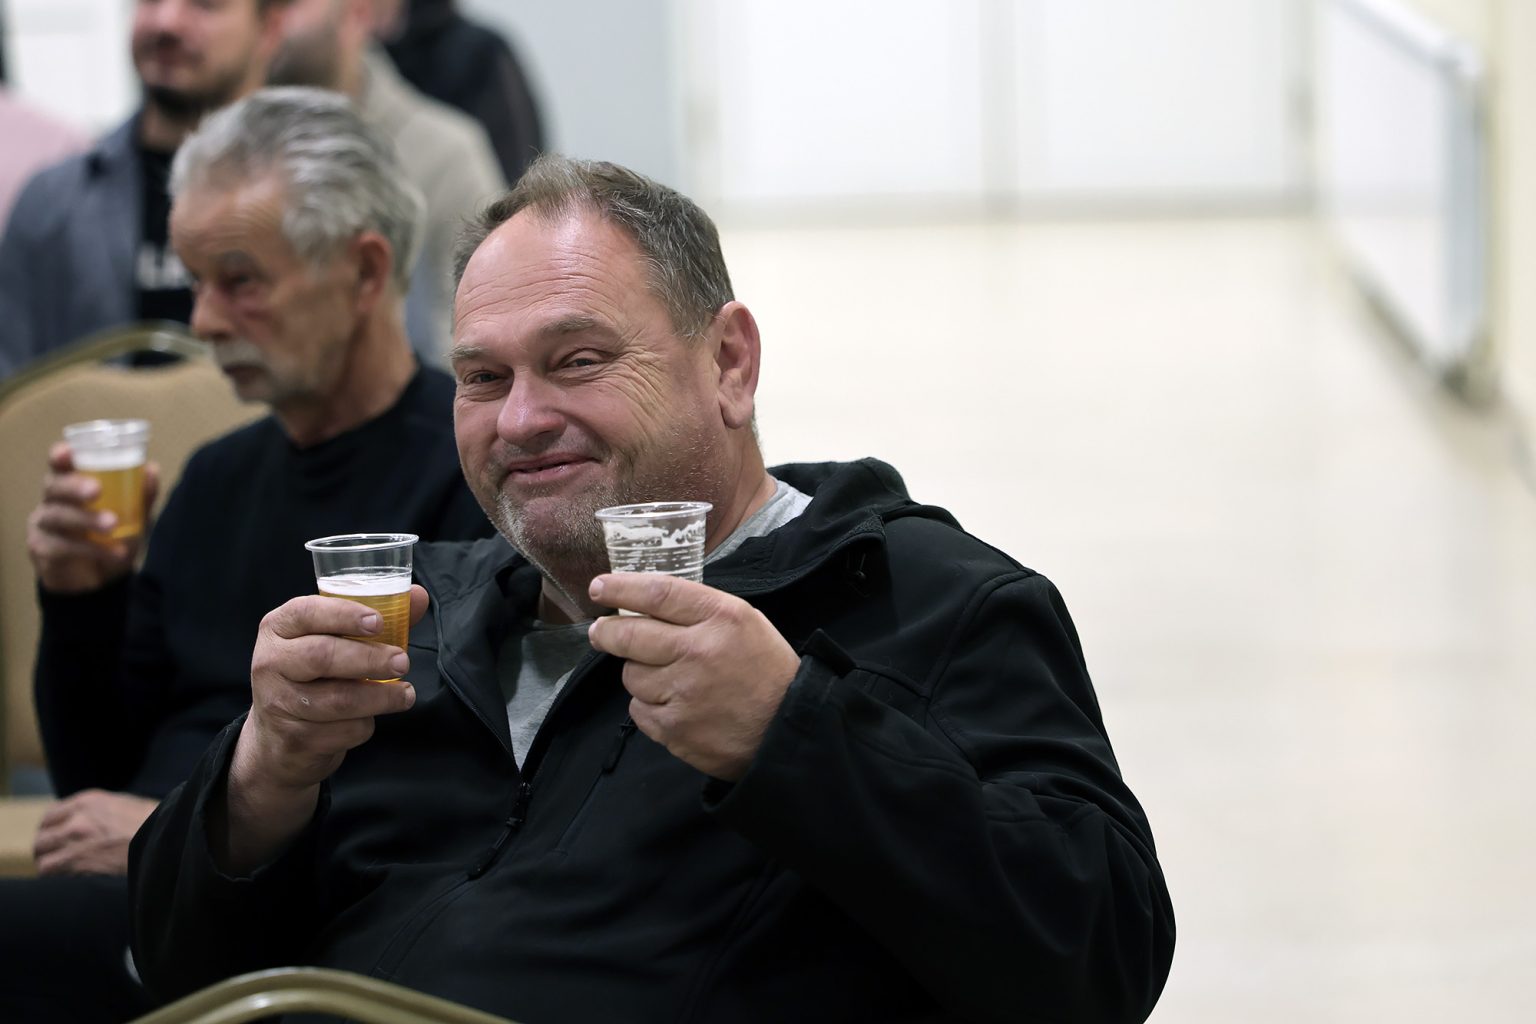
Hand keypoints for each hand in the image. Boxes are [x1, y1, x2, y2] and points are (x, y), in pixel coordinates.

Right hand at [26, 442, 159, 592]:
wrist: (101, 581)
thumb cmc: (112, 538)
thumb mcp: (134, 517)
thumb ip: (141, 495)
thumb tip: (151, 468)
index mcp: (71, 485)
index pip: (59, 465)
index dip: (59, 456)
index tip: (67, 452)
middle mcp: (52, 501)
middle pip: (53, 487)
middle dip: (74, 486)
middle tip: (97, 491)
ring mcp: (43, 525)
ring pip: (58, 516)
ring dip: (87, 520)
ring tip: (113, 525)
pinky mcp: (42, 550)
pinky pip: (63, 547)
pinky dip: (92, 549)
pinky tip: (115, 553)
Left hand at [33, 790, 157, 875]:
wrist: (167, 839)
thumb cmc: (154, 823)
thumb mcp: (124, 805)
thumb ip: (99, 812)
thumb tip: (87, 822)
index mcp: (87, 802)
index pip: (50, 816)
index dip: (51, 830)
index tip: (57, 839)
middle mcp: (76, 820)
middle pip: (41, 840)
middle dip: (48, 851)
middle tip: (59, 860)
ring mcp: (75, 843)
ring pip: (43, 861)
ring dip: (52, 869)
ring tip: (66, 875)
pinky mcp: (78, 865)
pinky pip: (51, 874)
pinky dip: (58, 880)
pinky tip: (72, 882)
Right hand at [217, 586, 427, 872]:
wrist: (279, 741)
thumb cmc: (320, 676)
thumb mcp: (341, 641)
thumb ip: (381, 617)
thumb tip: (422, 594)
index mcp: (278, 627)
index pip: (305, 610)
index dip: (342, 615)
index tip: (378, 620)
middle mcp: (268, 663)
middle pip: (318, 659)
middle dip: (366, 661)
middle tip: (403, 662)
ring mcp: (274, 705)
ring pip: (332, 702)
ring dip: (375, 701)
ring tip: (404, 695)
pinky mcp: (289, 741)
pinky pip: (338, 735)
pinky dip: (361, 731)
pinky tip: (367, 726)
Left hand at [586, 573, 799, 781]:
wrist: (787, 730)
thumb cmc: (767, 672)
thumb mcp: (746, 623)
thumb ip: (699, 611)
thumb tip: (645, 603)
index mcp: (721, 618)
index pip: (657, 593)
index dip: (620, 588)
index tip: (599, 588)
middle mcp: (698, 651)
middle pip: (630, 635)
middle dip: (607, 632)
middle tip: (601, 632)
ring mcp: (683, 693)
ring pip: (631, 675)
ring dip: (639, 673)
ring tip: (666, 678)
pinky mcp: (674, 729)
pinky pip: (638, 710)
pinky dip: (649, 706)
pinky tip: (674, 705)